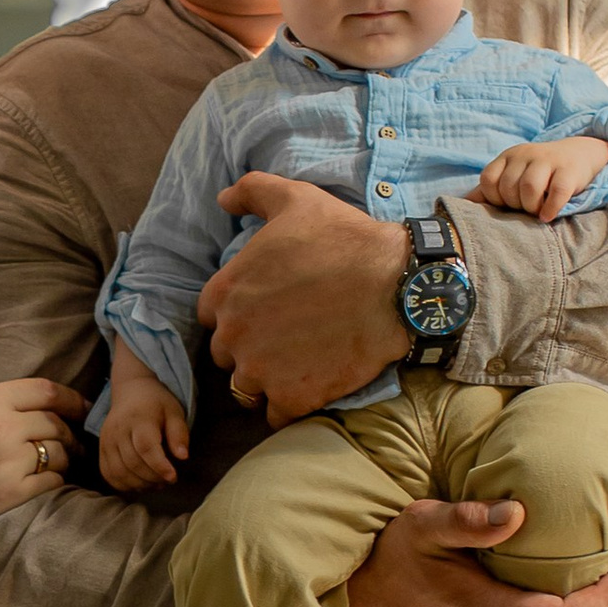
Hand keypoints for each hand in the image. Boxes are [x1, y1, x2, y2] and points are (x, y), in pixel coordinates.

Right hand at [0, 324, 81, 545]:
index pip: (44, 391)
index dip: (70, 398)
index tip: (80, 407)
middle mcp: (2, 429)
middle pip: (55, 424)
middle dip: (67, 430)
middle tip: (70, 438)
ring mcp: (7, 464)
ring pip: (57, 455)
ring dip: (64, 457)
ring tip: (63, 461)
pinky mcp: (6, 497)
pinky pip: (49, 485)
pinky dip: (55, 482)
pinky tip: (49, 482)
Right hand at [99, 346, 188, 491]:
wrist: (131, 391)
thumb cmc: (157, 404)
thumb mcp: (174, 412)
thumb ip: (179, 434)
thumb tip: (183, 457)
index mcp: (138, 418)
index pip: (145, 447)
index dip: (159, 466)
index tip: (173, 477)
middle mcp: (118, 430)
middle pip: (133, 463)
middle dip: (153, 477)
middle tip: (168, 479)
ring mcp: (106, 440)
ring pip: (120, 472)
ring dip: (140, 484)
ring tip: (156, 483)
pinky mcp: (101, 449)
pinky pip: (108, 474)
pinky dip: (124, 485)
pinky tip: (140, 483)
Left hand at [197, 174, 409, 426]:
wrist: (395, 285)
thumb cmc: (344, 238)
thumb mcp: (294, 198)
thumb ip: (252, 192)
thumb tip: (223, 197)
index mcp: (225, 293)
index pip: (211, 315)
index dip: (237, 313)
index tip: (266, 309)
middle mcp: (234, 336)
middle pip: (226, 355)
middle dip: (250, 347)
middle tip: (286, 336)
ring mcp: (262, 371)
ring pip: (246, 388)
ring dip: (265, 379)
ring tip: (297, 364)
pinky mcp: (293, 398)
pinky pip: (276, 414)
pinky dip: (291, 404)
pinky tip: (312, 386)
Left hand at [472, 135, 607, 220]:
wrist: (580, 154)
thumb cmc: (540, 172)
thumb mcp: (513, 174)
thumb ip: (489, 190)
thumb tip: (460, 206)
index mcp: (507, 156)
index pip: (488, 179)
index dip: (494, 198)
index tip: (507, 205)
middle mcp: (525, 154)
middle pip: (508, 187)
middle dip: (515, 205)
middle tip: (525, 210)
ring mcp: (548, 160)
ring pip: (529, 188)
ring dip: (531, 207)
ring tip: (537, 213)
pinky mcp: (569, 170)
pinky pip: (556, 192)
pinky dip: (550, 208)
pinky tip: (548, 216)